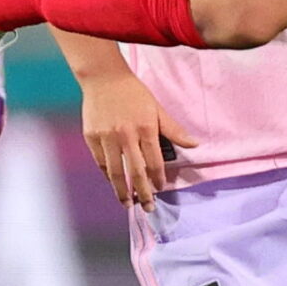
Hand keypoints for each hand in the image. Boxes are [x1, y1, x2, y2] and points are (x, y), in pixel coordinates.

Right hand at [78, 67, 197, 207]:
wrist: (104, 77)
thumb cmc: (134, 93)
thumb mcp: (157, 108)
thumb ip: (173, 129)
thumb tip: (195, 144)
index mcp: (145, 128)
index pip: (154, 161)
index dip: (158, 178)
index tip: (160, 189)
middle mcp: (125, 135)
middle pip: (135, 172)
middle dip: (143, 193)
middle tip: (148, 208)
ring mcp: (106, 137)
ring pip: (115, 172)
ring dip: (122, 191)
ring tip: (127, 204)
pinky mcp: (91, 137)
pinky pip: (101, 162)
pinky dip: (107, 175)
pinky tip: (113, 183)